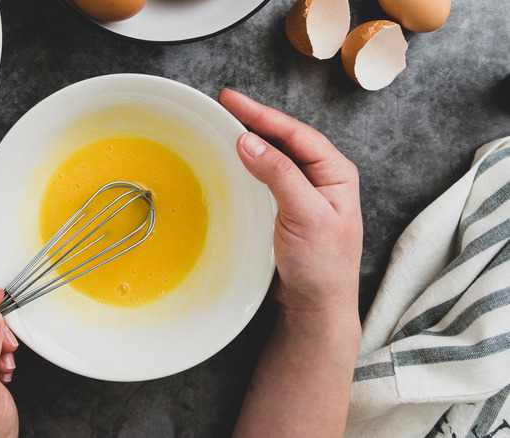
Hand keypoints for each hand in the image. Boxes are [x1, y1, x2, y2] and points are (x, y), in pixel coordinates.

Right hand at [219, 89, 361, 436]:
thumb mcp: (304, 214)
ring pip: (276, 157)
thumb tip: (248, 141)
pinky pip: (268, 177)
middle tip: (223, 105)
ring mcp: (305, 194)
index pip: (295, 133)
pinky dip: (250, 164)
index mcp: (336, 173)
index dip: (262, 114)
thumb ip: (278, 175)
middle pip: (285, 139)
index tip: (231, 100)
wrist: (316, 308)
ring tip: (226, 124)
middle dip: (255, 120)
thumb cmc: (322, 266)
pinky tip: (236, 161)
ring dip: (252, 140)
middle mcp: (322, 179)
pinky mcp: (288, 210)